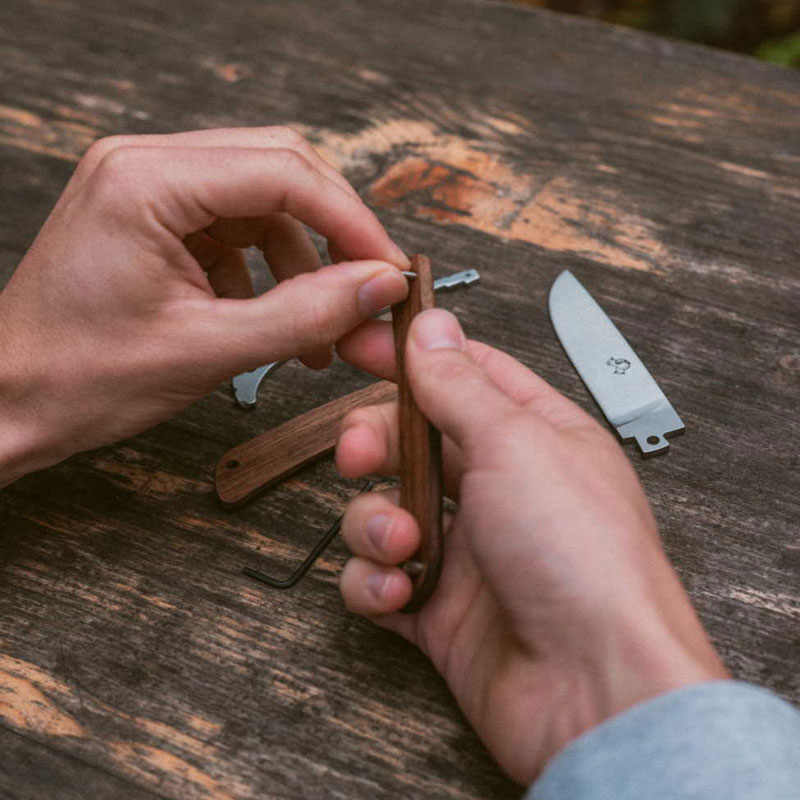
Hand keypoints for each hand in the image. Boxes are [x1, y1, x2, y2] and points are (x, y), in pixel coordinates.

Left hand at [0, 127, 408, 485]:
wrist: (9, 402)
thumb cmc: (79, 379)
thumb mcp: (207, 352)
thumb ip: (304, 315)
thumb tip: (378, 287)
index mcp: (146, 183)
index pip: (283, 171)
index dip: (351, 221)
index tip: (389, 269)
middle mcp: (145, 166)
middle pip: (278, 170)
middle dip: (334, 232)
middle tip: (369, 287)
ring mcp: (148, 190)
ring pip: (263, 203)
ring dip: (303, 262)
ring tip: (321, 330)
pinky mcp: (156, 220)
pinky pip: (237, 230)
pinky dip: (268, 274)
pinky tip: (273, 323)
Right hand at [335, 309, 727, 783]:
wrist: (593, 689)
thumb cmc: (581, 558)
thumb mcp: (517, 444)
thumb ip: (461, 386)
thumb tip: (431, 330)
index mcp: (534, 438)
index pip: (464, 376)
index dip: (410, 357)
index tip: (357, 343)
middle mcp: (500, 491)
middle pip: (411, 442)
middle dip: (374, 445)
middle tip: (357, 454)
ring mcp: (468, 551)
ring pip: (384, 511)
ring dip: (373, 523)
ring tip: (400, 543)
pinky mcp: (439, 610)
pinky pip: (378, 580)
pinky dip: (375, 584)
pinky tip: (400, 593)